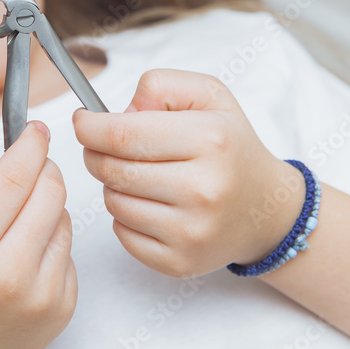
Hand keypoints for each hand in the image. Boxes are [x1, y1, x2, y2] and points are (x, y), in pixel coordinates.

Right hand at [0, 121, 77, 348]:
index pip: (13, 178)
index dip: (30, 144)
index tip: (35, 130)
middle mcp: (9, 273)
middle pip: (50, 191)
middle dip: (42, 170)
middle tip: (26, 171)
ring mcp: (42, 294)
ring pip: (65, 217)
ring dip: (46, 208)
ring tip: (13, 229)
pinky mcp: (63, 307)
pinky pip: (70, 251)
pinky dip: (51, 242)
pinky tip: (23, 260)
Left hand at [73, 68, 304, 277]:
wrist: (265, 208)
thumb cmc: (230, 146)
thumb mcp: (207, 95)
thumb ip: (160, 86)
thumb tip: (120, 112)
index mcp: (210, 140)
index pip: (122, 134)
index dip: (90, 127)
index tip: (83, 121)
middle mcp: (203, 189)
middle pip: (112, 169)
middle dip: (96, 153)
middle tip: (104, 145)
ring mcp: (191, 232)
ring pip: (113, 202)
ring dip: (113, 184)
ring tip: (138, 174)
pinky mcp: (179, 262)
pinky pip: (122, 234)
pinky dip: (124, 216)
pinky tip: (148, 203)